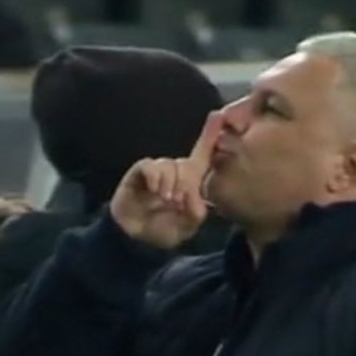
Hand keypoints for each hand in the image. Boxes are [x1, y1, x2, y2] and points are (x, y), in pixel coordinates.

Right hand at [109, 111, 221, 249]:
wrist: (136, 239)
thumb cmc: (163, 231)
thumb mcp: (186, 227)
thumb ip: (195, 213)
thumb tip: (194, 199)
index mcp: (189, 183)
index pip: (202, 156)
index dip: (210, 137)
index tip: (219, 116)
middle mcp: (175, 173)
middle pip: (188, 164)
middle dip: (186, 183)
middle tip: (178, 202)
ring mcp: (157, 173)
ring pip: (170, 164)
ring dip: (169, 183)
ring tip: (164, 200)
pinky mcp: (139, 173)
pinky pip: (150, 166)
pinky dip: (154, 176)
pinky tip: (153, 189)